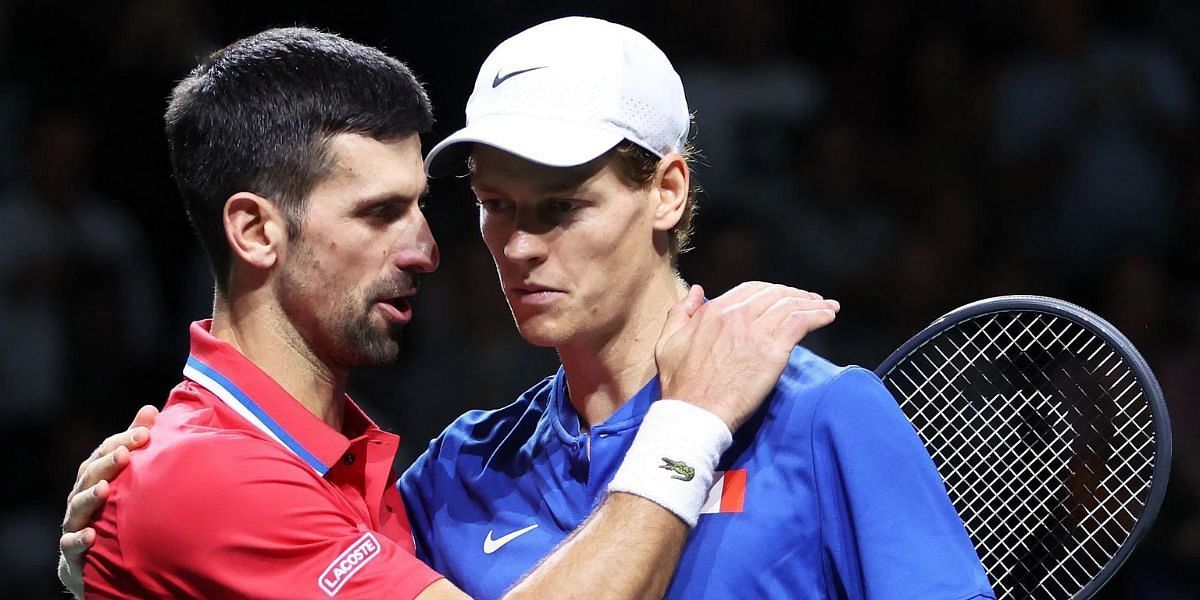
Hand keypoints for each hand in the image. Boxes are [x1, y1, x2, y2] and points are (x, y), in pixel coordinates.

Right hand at [57, 405, 158, 597]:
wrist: (95, 555)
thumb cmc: (113, 505)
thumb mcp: (124, 472)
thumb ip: (134, 443)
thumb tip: (150, 409)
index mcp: (95, 474)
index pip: (106, 451)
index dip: (123, 440)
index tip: (145, 432)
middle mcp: (81, 494)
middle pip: (90, 474)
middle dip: (106, 463)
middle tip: (124, 453)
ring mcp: (75, 520)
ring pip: (78, 506)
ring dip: (90, 496)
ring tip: (104, 489)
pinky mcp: (73, 547)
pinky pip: (71, 543)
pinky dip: (79, 539)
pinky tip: (91, 534)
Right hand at [655, 283, 838, 430]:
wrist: (695, 413)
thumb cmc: (680, 385)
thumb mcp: (667, 342)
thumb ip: (680, 312)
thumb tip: (696, 291)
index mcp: (714, 311)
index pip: (750, 290)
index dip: (770, 290)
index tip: (782, 296)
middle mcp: (736, 315)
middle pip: (774, 294)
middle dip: (794, 294)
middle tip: (809, 300)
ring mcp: (756, 332)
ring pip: (790, 305)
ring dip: (812, 303)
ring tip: (825, 307)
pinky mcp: (773, 351)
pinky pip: (800, 323)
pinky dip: (817, 315)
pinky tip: (828, 316)